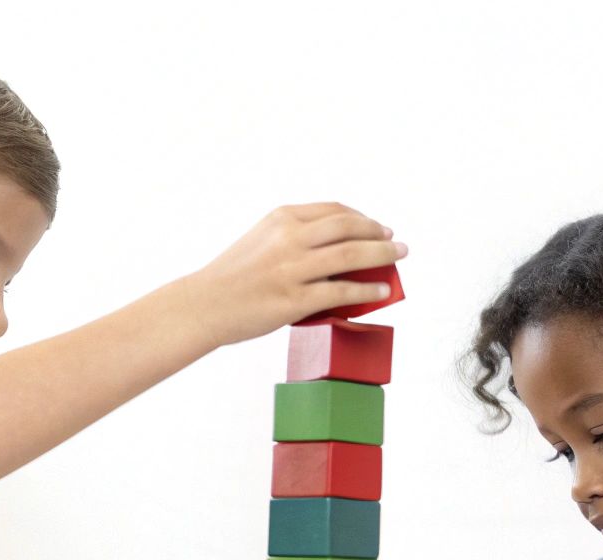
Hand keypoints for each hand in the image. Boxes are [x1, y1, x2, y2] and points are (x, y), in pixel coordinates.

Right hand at [182, 203, 405, 344]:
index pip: (334, 211)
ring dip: (382, 256)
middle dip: (379, 233)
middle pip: (349, 227)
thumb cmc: (232, 277)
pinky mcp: (295, 299)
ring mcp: (293, 269)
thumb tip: (335, 248)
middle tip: (396, 242)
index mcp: (282, 218)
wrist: (204, 305)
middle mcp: (290, 238)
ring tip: (398, 259)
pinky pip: (342, 291)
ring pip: (351, 255)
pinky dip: (367, 289)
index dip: (362, 218)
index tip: (376, 227)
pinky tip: (382, 291)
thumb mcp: (260, 240)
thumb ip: (293, 237)